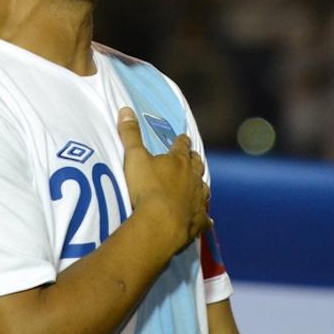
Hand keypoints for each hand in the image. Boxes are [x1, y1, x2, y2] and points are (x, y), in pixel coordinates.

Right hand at [117, 107, 210, 251]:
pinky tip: (207, 220)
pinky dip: (205, 218)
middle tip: (193, 158)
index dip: (181, 141)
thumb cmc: (147, 188)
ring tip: (200, 185)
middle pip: (196, 165)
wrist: (161, 223)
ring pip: (203, 189)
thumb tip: (126, 110)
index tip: (183, 137)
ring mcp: (198, 199)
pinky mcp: (199, 220)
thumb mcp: (134, 158)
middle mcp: (192, 178)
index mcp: (178, 161)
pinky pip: (205, 218)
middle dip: (194, 161)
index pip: (181, 146)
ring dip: (201, 186)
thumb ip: (130, 135)